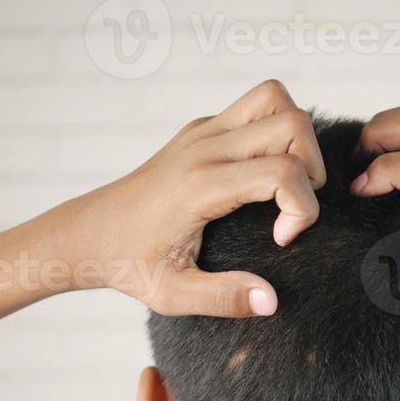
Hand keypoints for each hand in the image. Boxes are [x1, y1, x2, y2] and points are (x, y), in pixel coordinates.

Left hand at [75, 80, 325, 317]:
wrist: (88, 234)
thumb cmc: (129, 264)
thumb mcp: (172, 296)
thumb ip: (223, 298)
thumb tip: (272, 301)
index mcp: (201, 186)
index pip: (283, 172)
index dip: (302, 209)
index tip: (281, 240)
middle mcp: (204, 148)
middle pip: (292, 122)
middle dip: (311, 168)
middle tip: (293, 208)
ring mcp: (202, 131)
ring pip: (275, 99)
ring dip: (297, 139)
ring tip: (286, 184)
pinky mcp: (200, 128)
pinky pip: (255, 107)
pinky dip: (274, 134)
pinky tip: (258, 179)